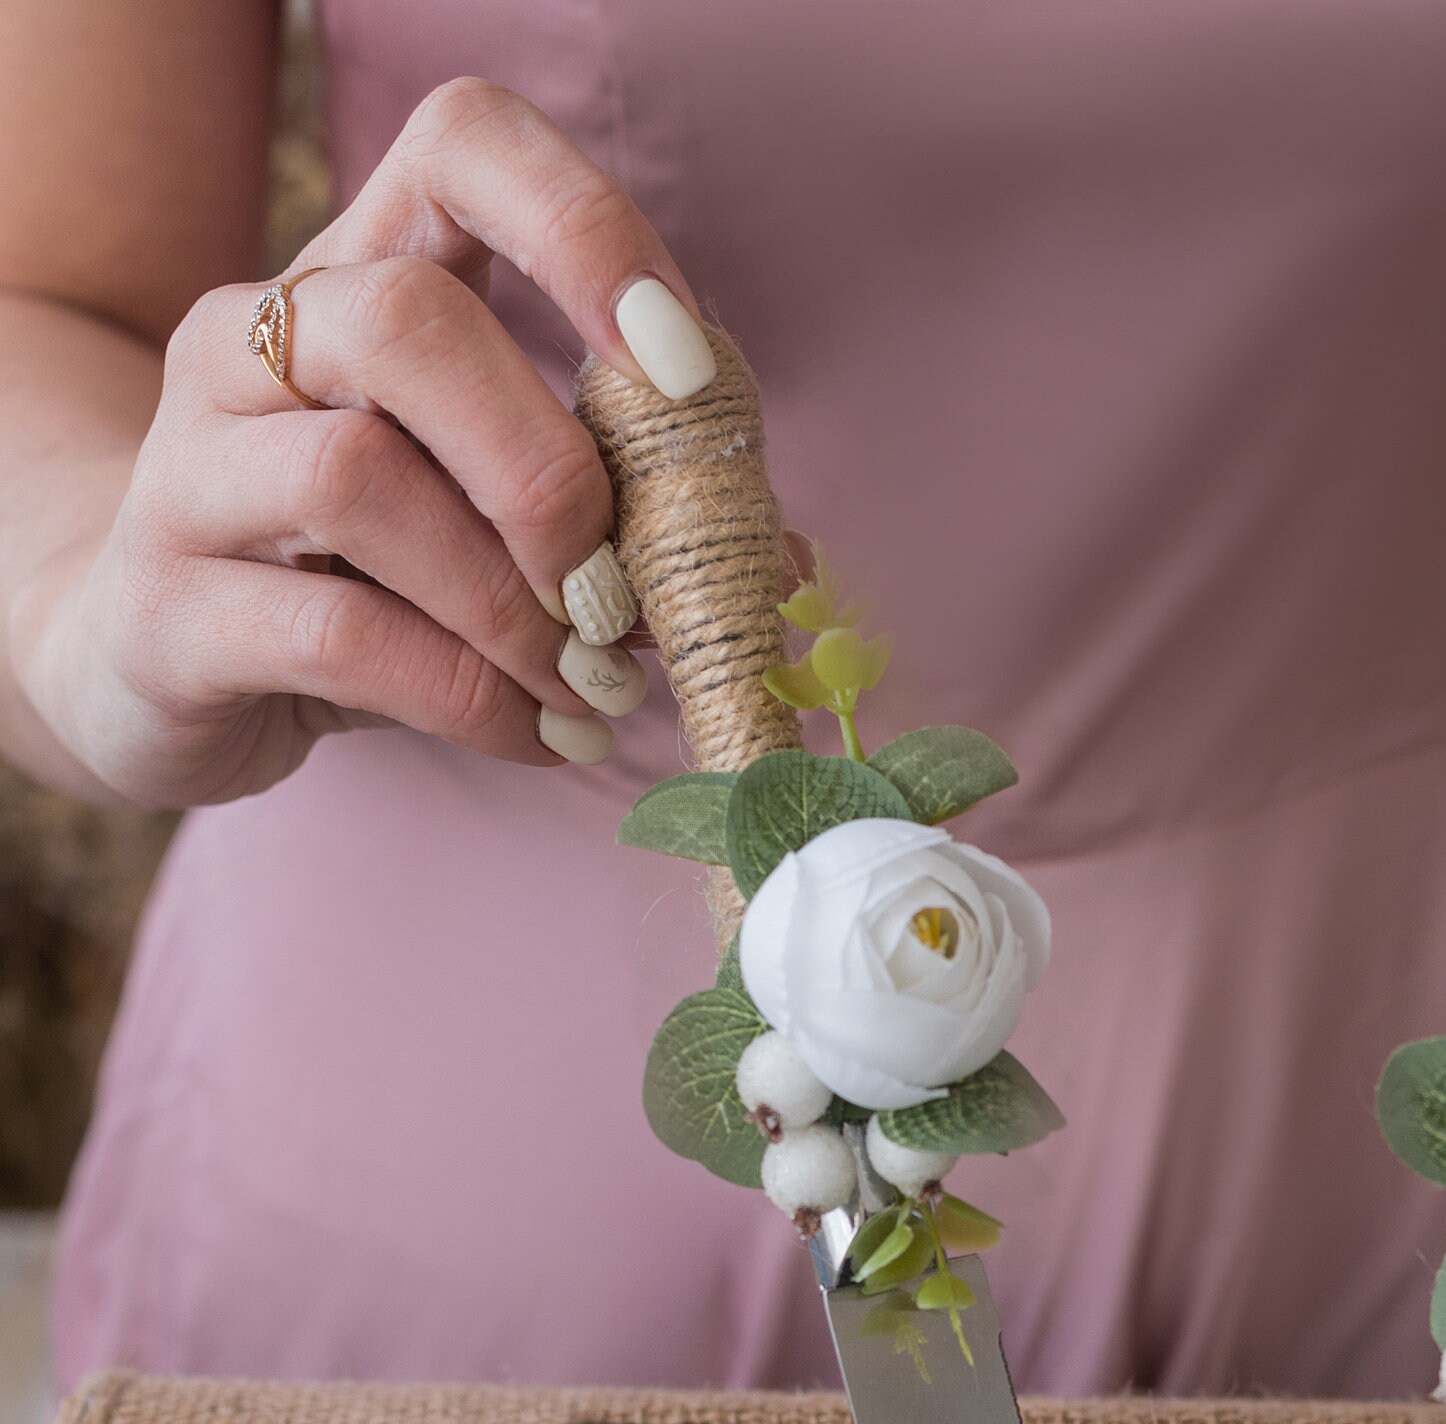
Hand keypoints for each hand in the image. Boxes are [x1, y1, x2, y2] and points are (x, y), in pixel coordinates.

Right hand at [14, 78, 716, 809]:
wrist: (153, 662)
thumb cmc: (362, 572)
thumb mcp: (488, 514)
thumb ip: (624, 508)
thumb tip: (769, 559)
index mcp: (358, 274)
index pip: (461, 144)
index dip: (586, 231)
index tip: (679, 368)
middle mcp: (255, 338)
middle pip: (408, 321)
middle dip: (550, 469)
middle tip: (615, 593)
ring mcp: (191, 465)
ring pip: (360, 481)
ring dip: (514, 606)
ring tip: (589, 687)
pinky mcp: (168, 607)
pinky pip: (337, 636)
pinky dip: (469, 697)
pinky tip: (538, 735)